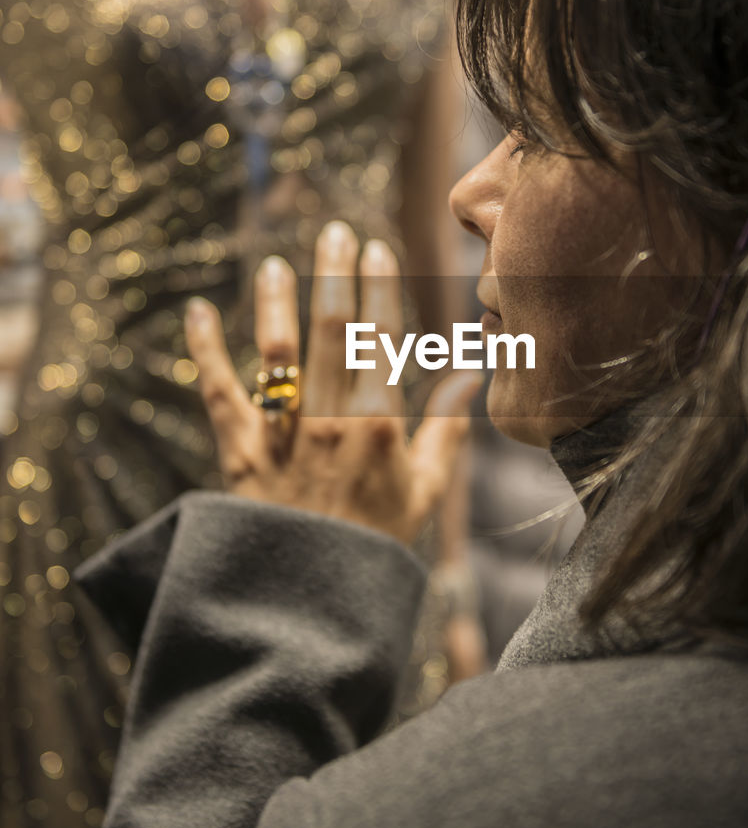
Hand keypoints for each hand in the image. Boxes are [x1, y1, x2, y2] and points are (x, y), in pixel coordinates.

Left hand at [184, 221, 479, 544]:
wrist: (314, 596)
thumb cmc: (378, 540)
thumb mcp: (426, 490)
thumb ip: (448, 430)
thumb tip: (469, 377)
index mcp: (378, 424)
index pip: (378, 339)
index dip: (377, 289)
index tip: (376, 250)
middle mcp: (329, 420)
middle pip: (329, 330)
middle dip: (332, 276)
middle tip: (333, 232)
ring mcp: (282, 433)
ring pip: (276, 353)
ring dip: (275, 303)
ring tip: (276, 262)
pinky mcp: (241, 451)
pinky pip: (219, 393)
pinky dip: (205, 351)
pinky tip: (198, 311)